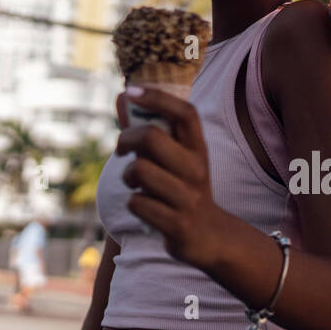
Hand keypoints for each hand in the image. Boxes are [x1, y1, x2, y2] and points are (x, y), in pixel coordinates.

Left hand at [115, 88, 226, 268]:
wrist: (209, 237)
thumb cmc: (182, 189)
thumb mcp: (175, 159)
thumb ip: (148, 130)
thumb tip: (122, 96)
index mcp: (199, 149)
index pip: (185, 113)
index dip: (157, 97)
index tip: (130, 92)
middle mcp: (197, 170)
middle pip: (151, 137)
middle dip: (126, 139)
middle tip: (121, 150)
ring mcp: (189, 198)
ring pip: (140, 170)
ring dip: (128, 176)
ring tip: (135, 183)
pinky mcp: (177, 224)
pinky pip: (137, 203)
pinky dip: (134, 203)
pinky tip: (146, 207)